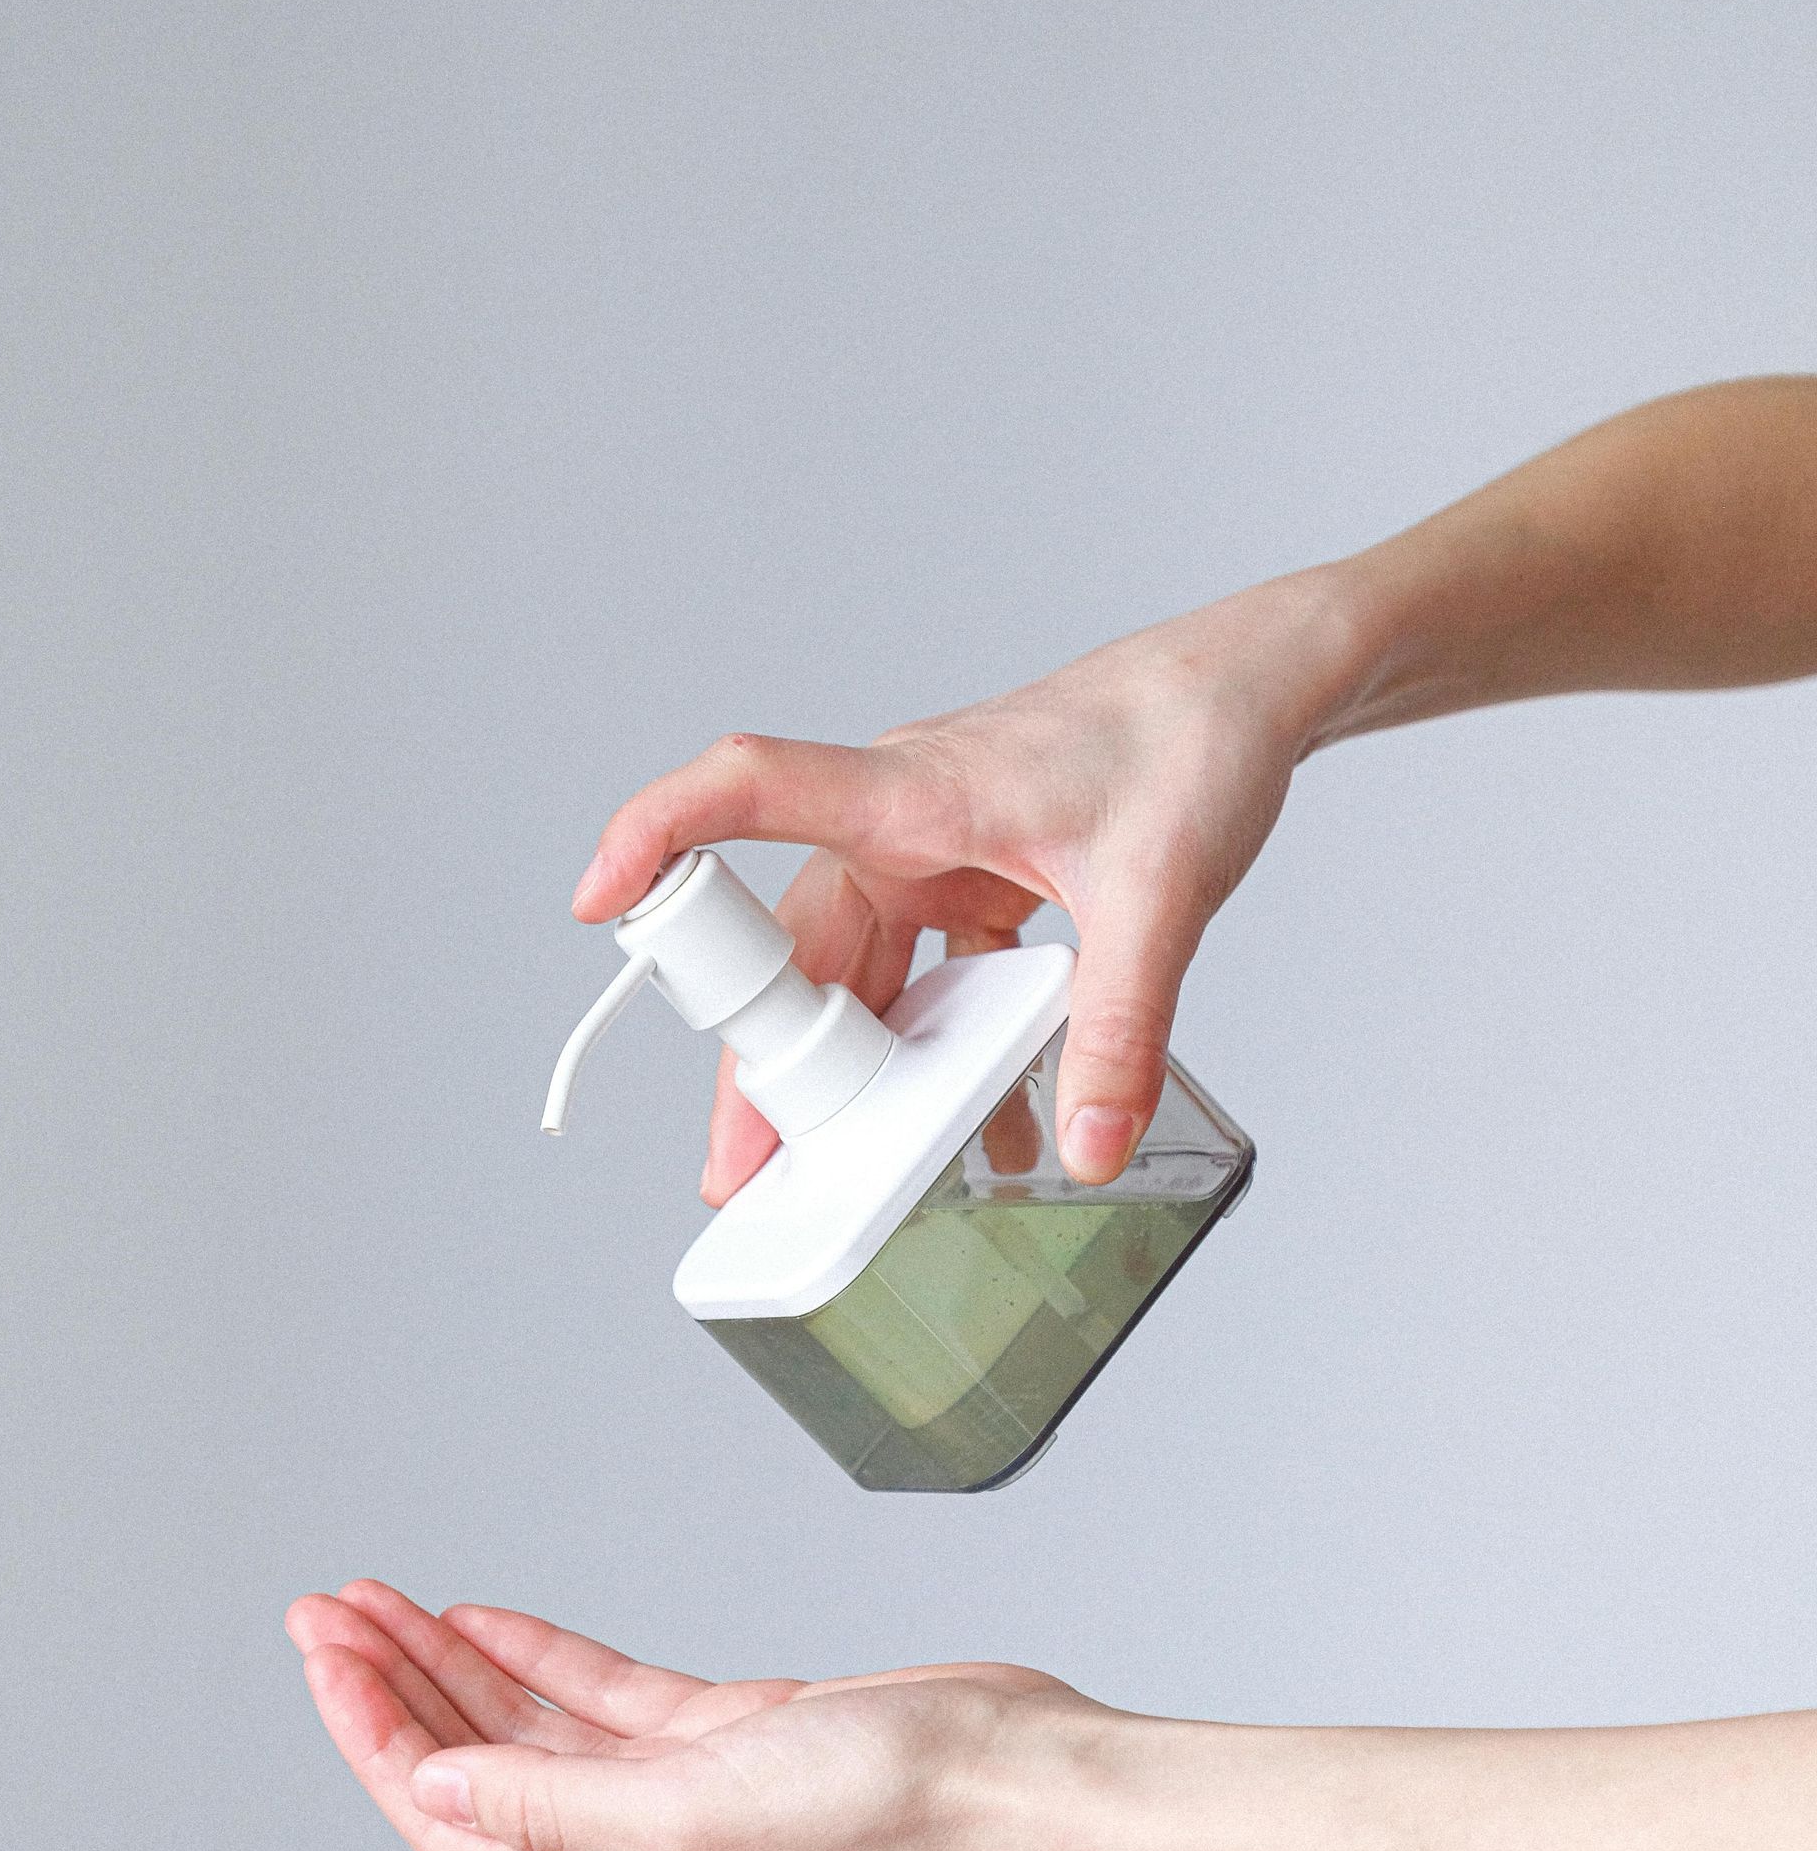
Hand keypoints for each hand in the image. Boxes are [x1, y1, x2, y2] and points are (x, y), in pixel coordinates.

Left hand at [286, 1582, 1105, 1850]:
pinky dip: (534, 1652)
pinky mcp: (718, 1734)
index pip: (447, 1815)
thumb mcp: (688, 1810)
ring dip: (448, 1663)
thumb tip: (425, 1788)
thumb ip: (551, 1801)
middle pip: (470, 1763)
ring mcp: (673, 1788)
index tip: (328, 1658)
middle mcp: (628, 1845)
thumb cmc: (875, 1807)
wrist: (998, 1768)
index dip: (376, 1736)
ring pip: (524, 1723)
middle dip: (390, 1687)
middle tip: (326, 1611)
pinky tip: (482, 1620)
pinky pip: (596, 1693)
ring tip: (380, 1604)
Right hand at [571, 574, 1361, 1200]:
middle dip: (766, 1059)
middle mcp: (903, 814)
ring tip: (836, 1165)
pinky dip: (937, 1039)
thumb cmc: (1193, 738)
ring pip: (855, 964)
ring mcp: (936, 845)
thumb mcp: (1160, 897)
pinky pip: (926, 965)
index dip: (659, 836)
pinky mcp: (976, 870)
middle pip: (794, 939)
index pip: (750, 788)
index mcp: (916, 789)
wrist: (1253, 685)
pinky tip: (973, 1116)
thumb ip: (1120, 1028)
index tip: (598, 901)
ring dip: (850, 1062)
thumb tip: (1085, 1140)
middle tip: (746, 1165)